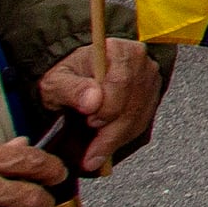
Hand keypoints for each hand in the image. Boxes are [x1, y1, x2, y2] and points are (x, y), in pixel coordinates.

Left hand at [36, 38, 163, 175]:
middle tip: (91, 153)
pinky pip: (141, 123)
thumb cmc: (67, 75)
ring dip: (116, 140)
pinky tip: (105, 147)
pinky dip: (122, 139)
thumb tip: (92, 101)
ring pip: (139, 117)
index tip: (90, 122)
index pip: (122, 82)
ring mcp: (148, 81)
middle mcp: (139, 63)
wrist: (75, 77)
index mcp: (119, 51)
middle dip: (111, 132)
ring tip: (94, 155)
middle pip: (133, 103)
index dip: (108, 107)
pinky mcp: (150, 98)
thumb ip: (72, 89)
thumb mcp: (57, 80)